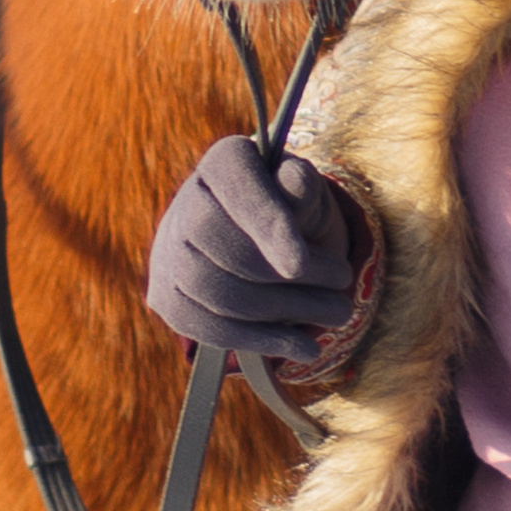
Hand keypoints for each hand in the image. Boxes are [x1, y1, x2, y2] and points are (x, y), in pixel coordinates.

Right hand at [145, 135, 355, 361]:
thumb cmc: (288, 205)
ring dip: (284, 312)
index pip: (237, 188)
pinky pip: (209, 329)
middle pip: (228, 251)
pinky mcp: (167, 298)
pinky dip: (260, 341)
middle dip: (290, 279)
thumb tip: (295, 185)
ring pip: (220, 294)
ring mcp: (168, 253)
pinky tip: (303, 347)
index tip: (299, 264)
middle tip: (343, 286)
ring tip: (335, 314)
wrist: (251, 236)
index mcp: (223, 163)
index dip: (266, 226)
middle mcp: (185, 204)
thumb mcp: (304, 188)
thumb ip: (301, 187)